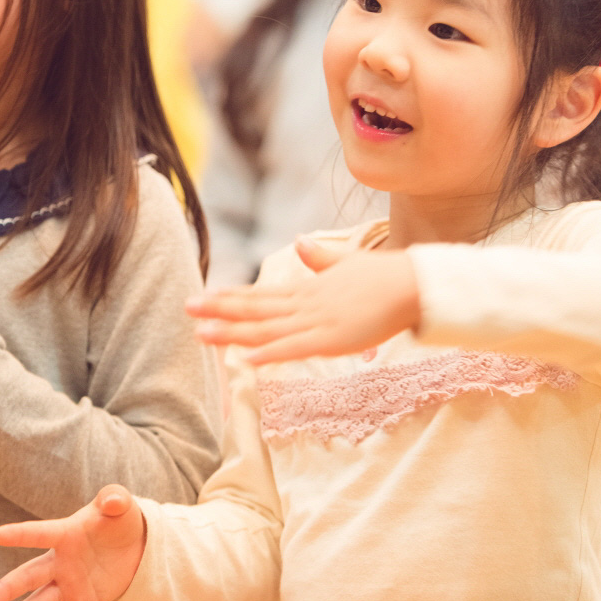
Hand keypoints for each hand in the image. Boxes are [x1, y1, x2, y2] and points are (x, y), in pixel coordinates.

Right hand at [0, 484, 146, 600]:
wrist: (135, 547)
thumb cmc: (119, 519)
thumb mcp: (121, 504)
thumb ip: (115, 498)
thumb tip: (112, 502)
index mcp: (65, 534)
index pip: (39, 533)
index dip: (19, 534)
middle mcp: (60, 563)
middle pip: (29, 576)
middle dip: (7, 588)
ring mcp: (69, 585)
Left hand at [185, 238, 420, 363]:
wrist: (414, 283)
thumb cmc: (385, 276)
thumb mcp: (346, 264)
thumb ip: (321, 259)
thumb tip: (301, 242)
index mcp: (307, 290)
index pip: (261, 295)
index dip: (231, 297)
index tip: (204, 297)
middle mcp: (305, 304)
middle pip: (256, 309)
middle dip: (220, 310)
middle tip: (187, 307)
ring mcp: (317, 322)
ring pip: (267, 329)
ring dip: (233, 332)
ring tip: (202, 333)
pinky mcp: (333, 339)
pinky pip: (295, 348)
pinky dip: (270, 353)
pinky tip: (247, 359)